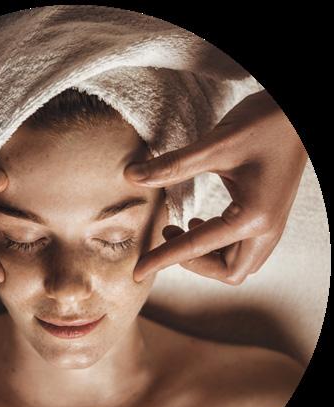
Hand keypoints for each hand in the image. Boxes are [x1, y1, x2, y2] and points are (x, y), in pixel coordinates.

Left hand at [124, 89, 308, 284]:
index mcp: (253, 217)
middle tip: (167, 234)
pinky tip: (200, 223)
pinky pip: (243, 249)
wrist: (298, 111)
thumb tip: (132, 176)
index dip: (161, 260)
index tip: (137, 272)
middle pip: (226, 272)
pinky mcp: (269, 218)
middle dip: (193, 262)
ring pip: (237, 265)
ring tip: (181, 229)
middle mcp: (267, 230)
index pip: (197, 248)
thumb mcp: (215, 145)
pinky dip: (218, 247)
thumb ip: (173, 165)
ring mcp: (272, 226)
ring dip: (207, 256)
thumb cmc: (264, 124)